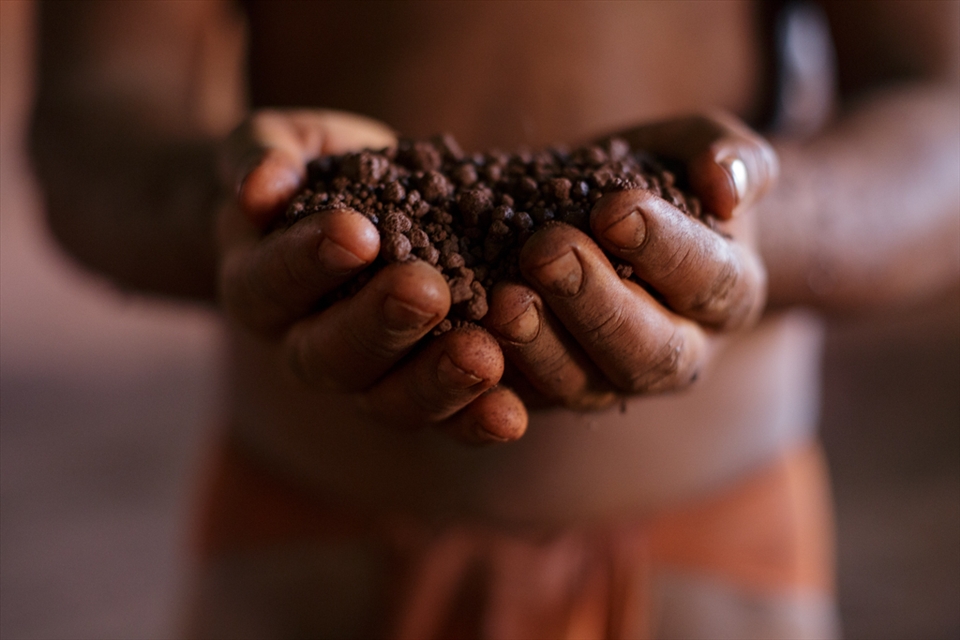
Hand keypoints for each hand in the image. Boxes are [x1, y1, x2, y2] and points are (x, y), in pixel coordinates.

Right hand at [217, 109, 527, 443]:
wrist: (362, 209)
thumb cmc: (315, 171)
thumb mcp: (281, 144)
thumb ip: (262, 154)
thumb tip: (258, 184)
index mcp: (259, 288)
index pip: (271, 282)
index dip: (307, 262)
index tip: (356, 232)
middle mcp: (304, 347)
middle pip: (328, 356)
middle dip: (379, 325)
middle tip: (427, 291)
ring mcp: (366, 380)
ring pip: (388, 401)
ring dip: (435, 383)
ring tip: (483, 356)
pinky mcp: (423, 392)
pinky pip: (445, 422)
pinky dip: (477, 421)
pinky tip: (513, 414)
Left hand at [484, 112, 774, 408]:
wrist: (611, 218)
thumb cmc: (662, 179)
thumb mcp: (698, 149)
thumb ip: (730, 156)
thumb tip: (727, 188)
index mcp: (727, 295)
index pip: (709, 281)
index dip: (666, 249)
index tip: (614, 209)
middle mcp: (679, 354)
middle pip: (650, 353)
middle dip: (595, 303)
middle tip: (546, 251)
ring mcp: (613, 381)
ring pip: (585, 387)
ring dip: (541, 347)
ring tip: (502, 300)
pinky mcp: (553, 391)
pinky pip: (527, 400)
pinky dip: (497, 380)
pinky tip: (466, 341)